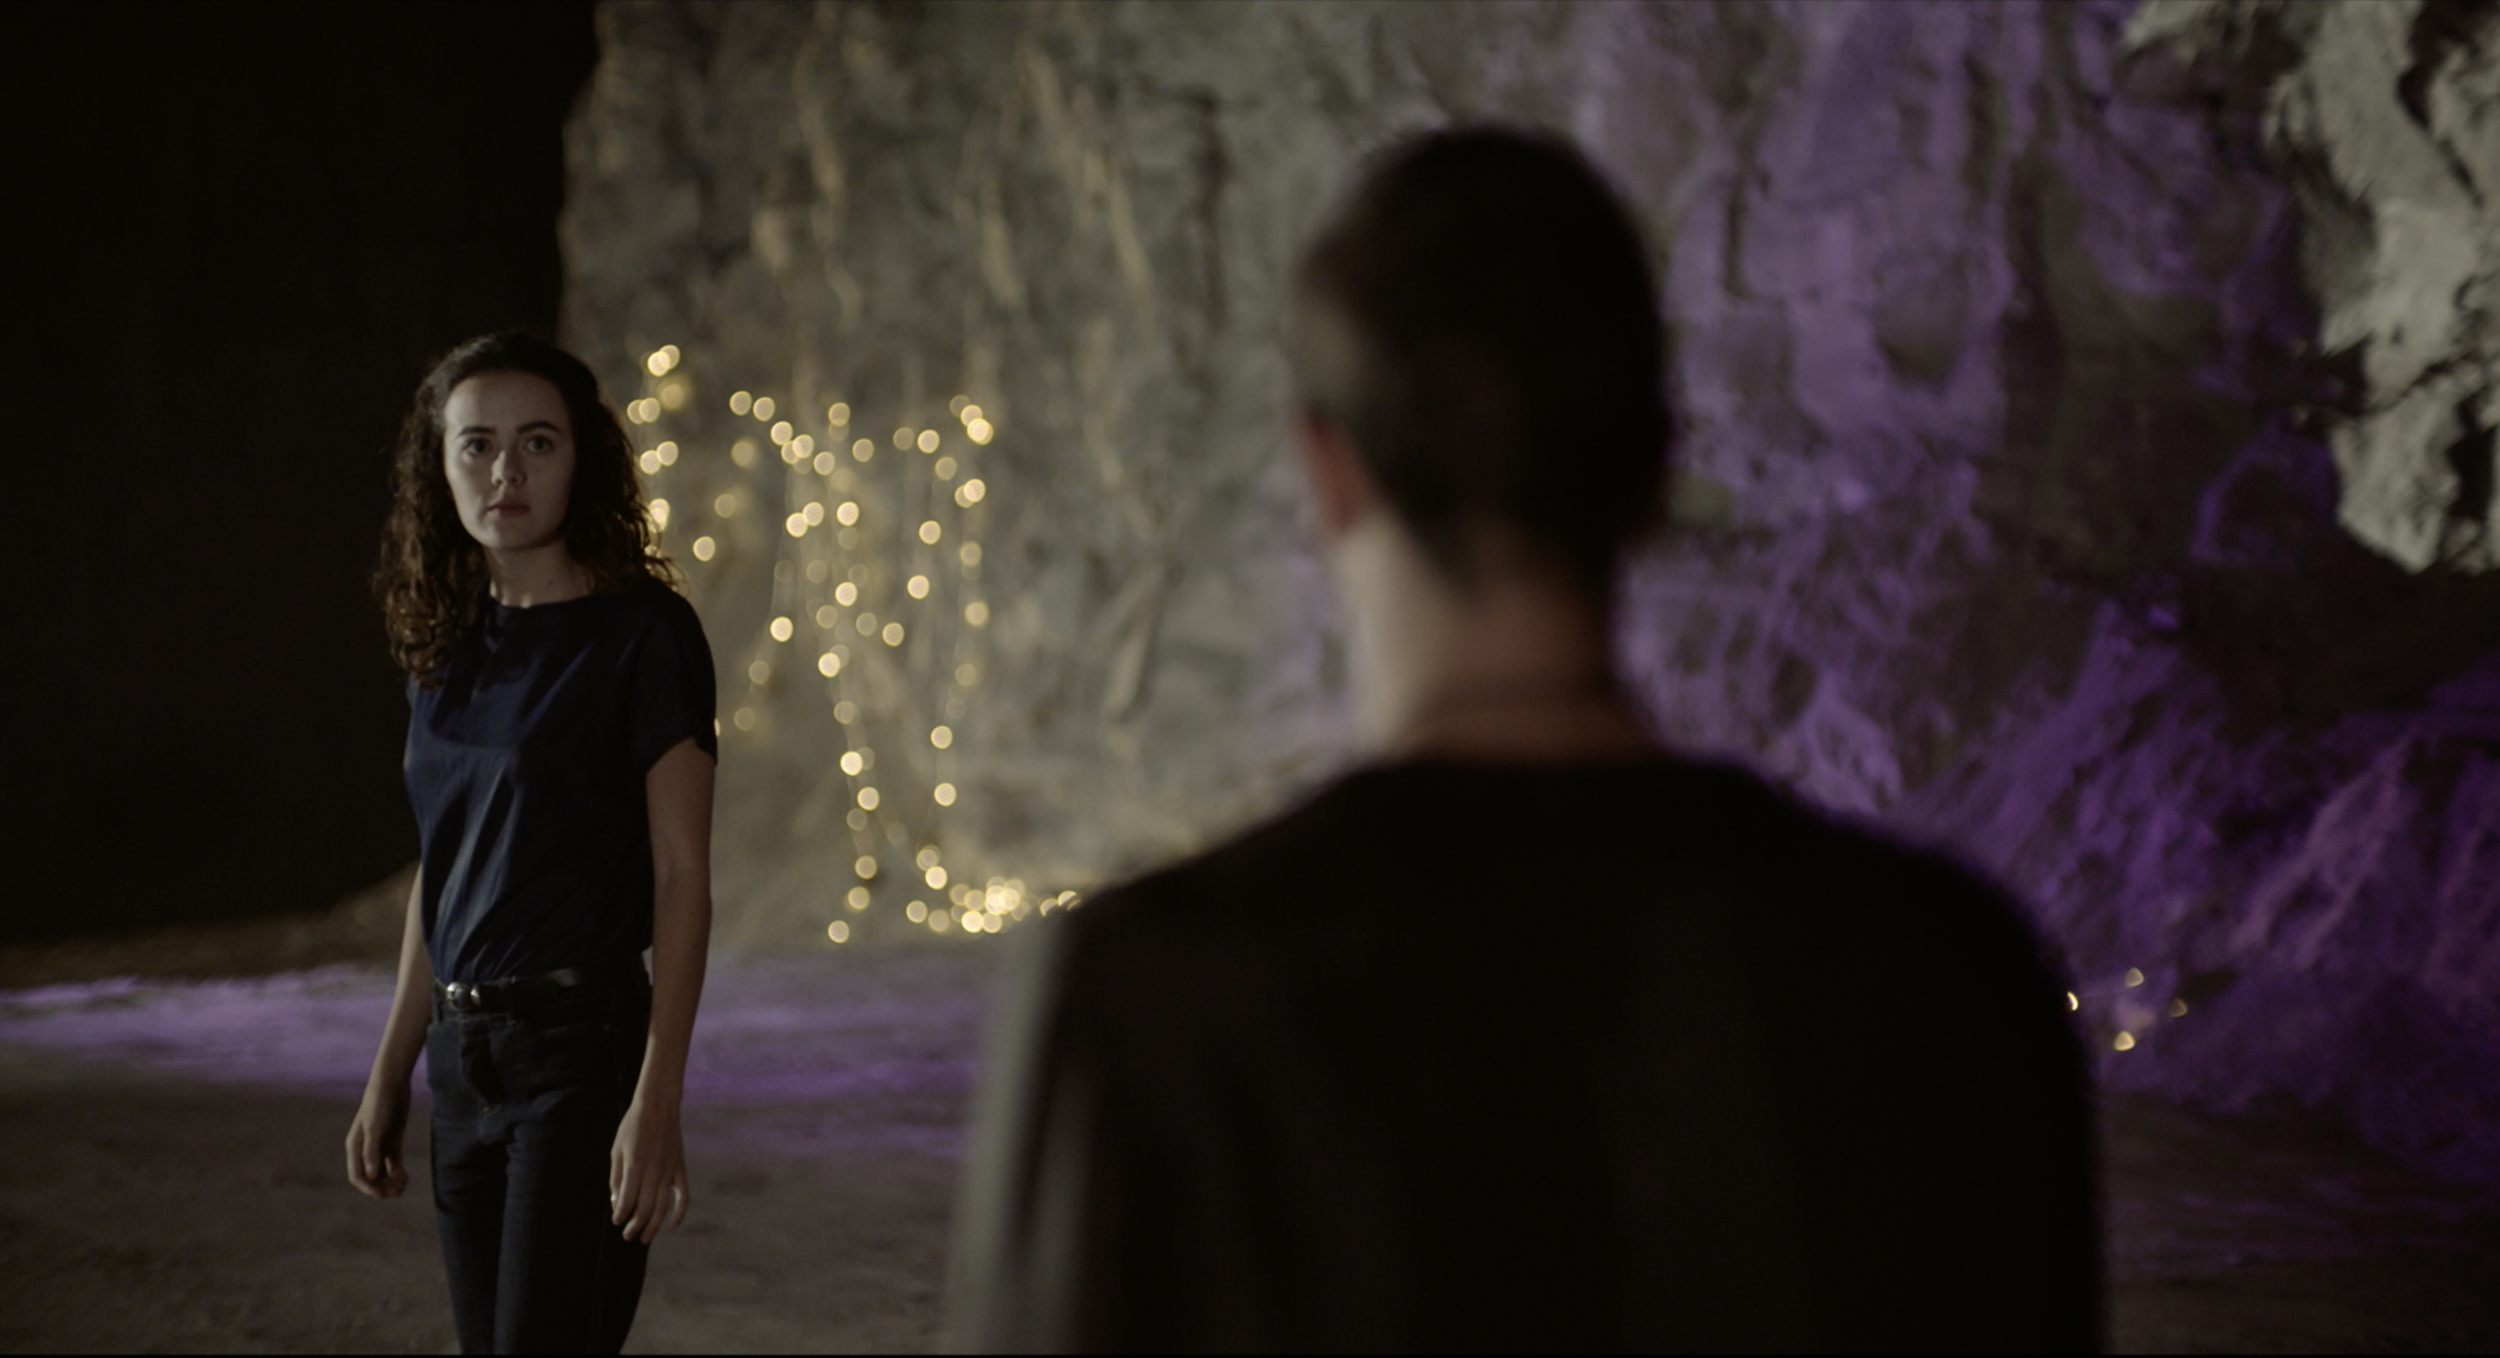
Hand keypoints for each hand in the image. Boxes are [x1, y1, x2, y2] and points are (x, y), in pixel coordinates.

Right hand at [346, 1079, 410, 1198]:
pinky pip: (393, 1163)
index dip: (367, 1188)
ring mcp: (379, 1146)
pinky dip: (398, 1173)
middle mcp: (365, 1149)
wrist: (392, 1084)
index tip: (381, 1195)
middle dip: (381, 1187)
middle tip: (397, 1193)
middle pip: (370, 1176)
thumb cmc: (379, 1104)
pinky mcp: (392, 1141)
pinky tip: (406, 1178)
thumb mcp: (375, 1127)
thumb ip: (372, 1151)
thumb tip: (372, 1176)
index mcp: (355, 1147)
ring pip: (382, 1172)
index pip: (357, 1175)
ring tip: (402, 1188)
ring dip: (390, 1182)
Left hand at [610, 1094, 687, 1243]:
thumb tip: (617, 1202)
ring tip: (644, 1238)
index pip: (627, 1200)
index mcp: (636, 1165)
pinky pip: (683, 1196)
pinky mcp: (680, 1168)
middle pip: (645, 1208)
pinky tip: (672, 1227)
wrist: (658, 1106)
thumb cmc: (633, 1127)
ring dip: (653, 1225)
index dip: (620, 1214)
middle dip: (635, 1225)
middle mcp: (654, 1171)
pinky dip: (679, 1213)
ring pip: (663, 1206)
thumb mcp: (617, 1150)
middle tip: (627, 1236)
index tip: (616, 1222)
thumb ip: (617, 1178)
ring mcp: (670, 1171)